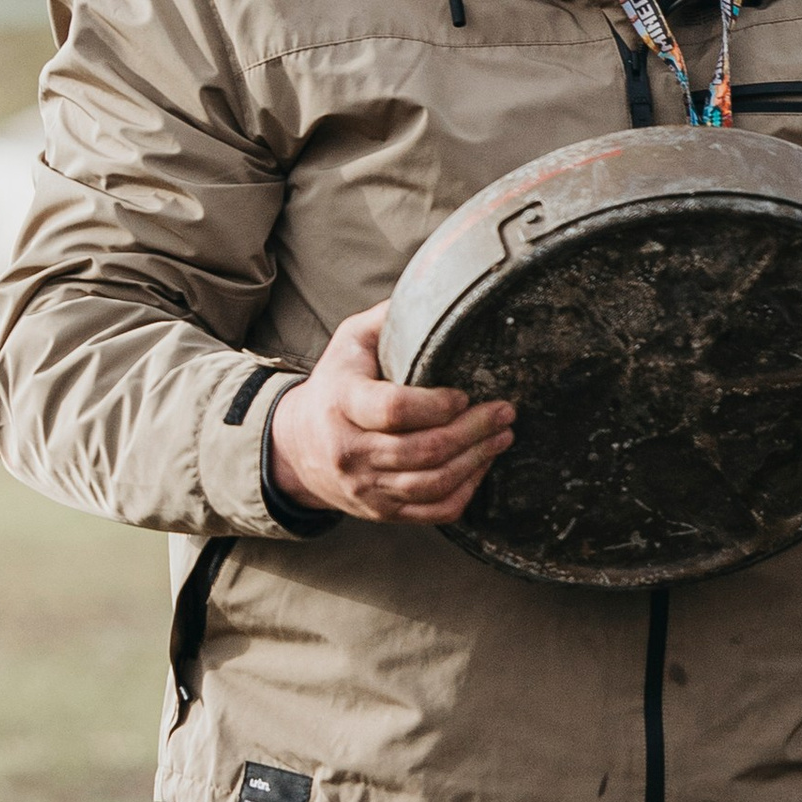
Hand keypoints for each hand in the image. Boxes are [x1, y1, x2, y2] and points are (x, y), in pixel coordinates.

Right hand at [266, 306, 513, 523]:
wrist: (297, 446)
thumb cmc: (335, 384)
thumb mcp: (350, 341)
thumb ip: (390, 319)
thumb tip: (440, 289)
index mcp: (342, 403)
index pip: (393, 410)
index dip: (437, 405)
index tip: (466, 393)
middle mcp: (350, 450)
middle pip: (422, 450)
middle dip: (473, 431)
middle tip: (504, 411)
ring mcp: (365, 486)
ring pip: (431, 484)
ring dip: (477, 461)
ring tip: (502, 436)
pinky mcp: (380, 510)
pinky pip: (432, 512)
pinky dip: (464, 491)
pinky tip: (482, 467)